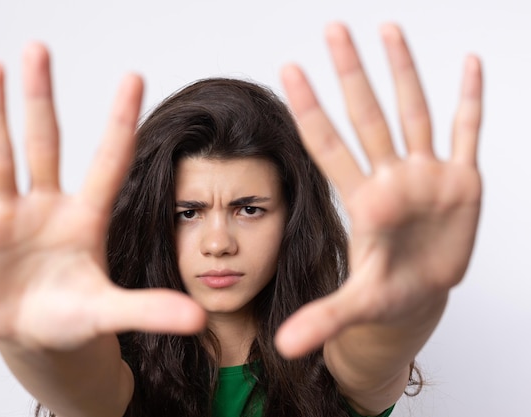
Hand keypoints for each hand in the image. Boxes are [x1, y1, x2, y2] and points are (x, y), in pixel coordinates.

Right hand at [0, 44, 204, 350]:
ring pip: (2, 154)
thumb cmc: (73, 319)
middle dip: (41, 97)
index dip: (120, 120)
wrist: (32, 338)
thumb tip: (198, 319)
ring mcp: (10, 215)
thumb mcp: (108, 312)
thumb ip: (148, 311)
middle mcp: (49, 206)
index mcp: (87, 218)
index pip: (107, 159)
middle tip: (38, 49)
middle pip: (45, 142)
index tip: (134, 77)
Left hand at [275, 23, 481, 356]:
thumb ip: (322, 319)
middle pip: (368, 115)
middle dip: (352, 72)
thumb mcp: (355, 306)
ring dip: (404, 71)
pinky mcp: (462, 182)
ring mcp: (427, 175)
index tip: (288, 69)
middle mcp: (391, 177)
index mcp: (363, 200)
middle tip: (333, 29)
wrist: (419, 294)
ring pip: (413, 112)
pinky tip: (471, 65)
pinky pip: (466, 133)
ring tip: (388, 28)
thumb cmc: (385, 293)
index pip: (329, 144)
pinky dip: (470, 101)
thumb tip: (284, 348)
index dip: (310, 108)